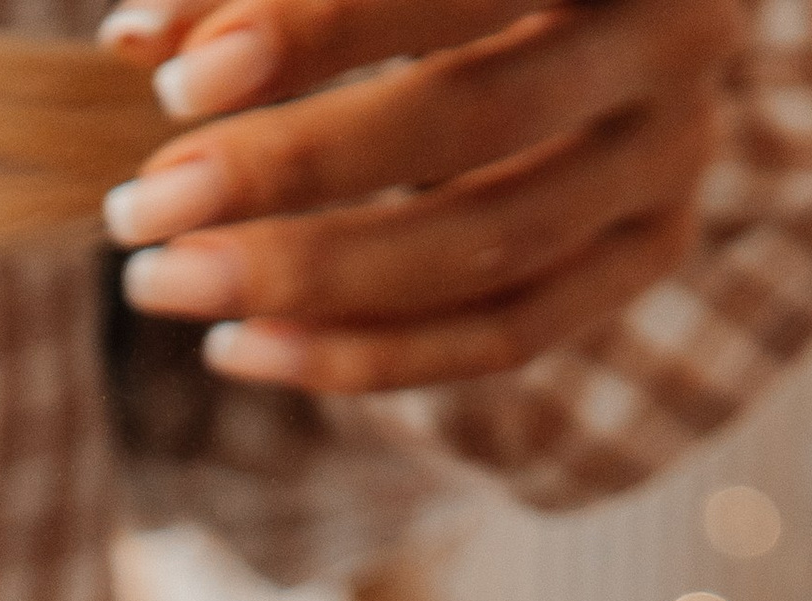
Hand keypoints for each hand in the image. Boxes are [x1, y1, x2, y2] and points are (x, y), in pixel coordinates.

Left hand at [98, 0, 745, 393]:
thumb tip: (136, 42)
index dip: (314, 31)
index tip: (175, 82)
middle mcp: (674, 31)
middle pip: (472, 120)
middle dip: (290, 174)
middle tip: (141, 208)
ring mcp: (674, 155)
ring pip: (489, 247)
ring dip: (311, 282)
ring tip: (164, 283)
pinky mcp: (650, 251)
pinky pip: (504, 336)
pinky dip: (365, 357)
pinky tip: (239, 350)